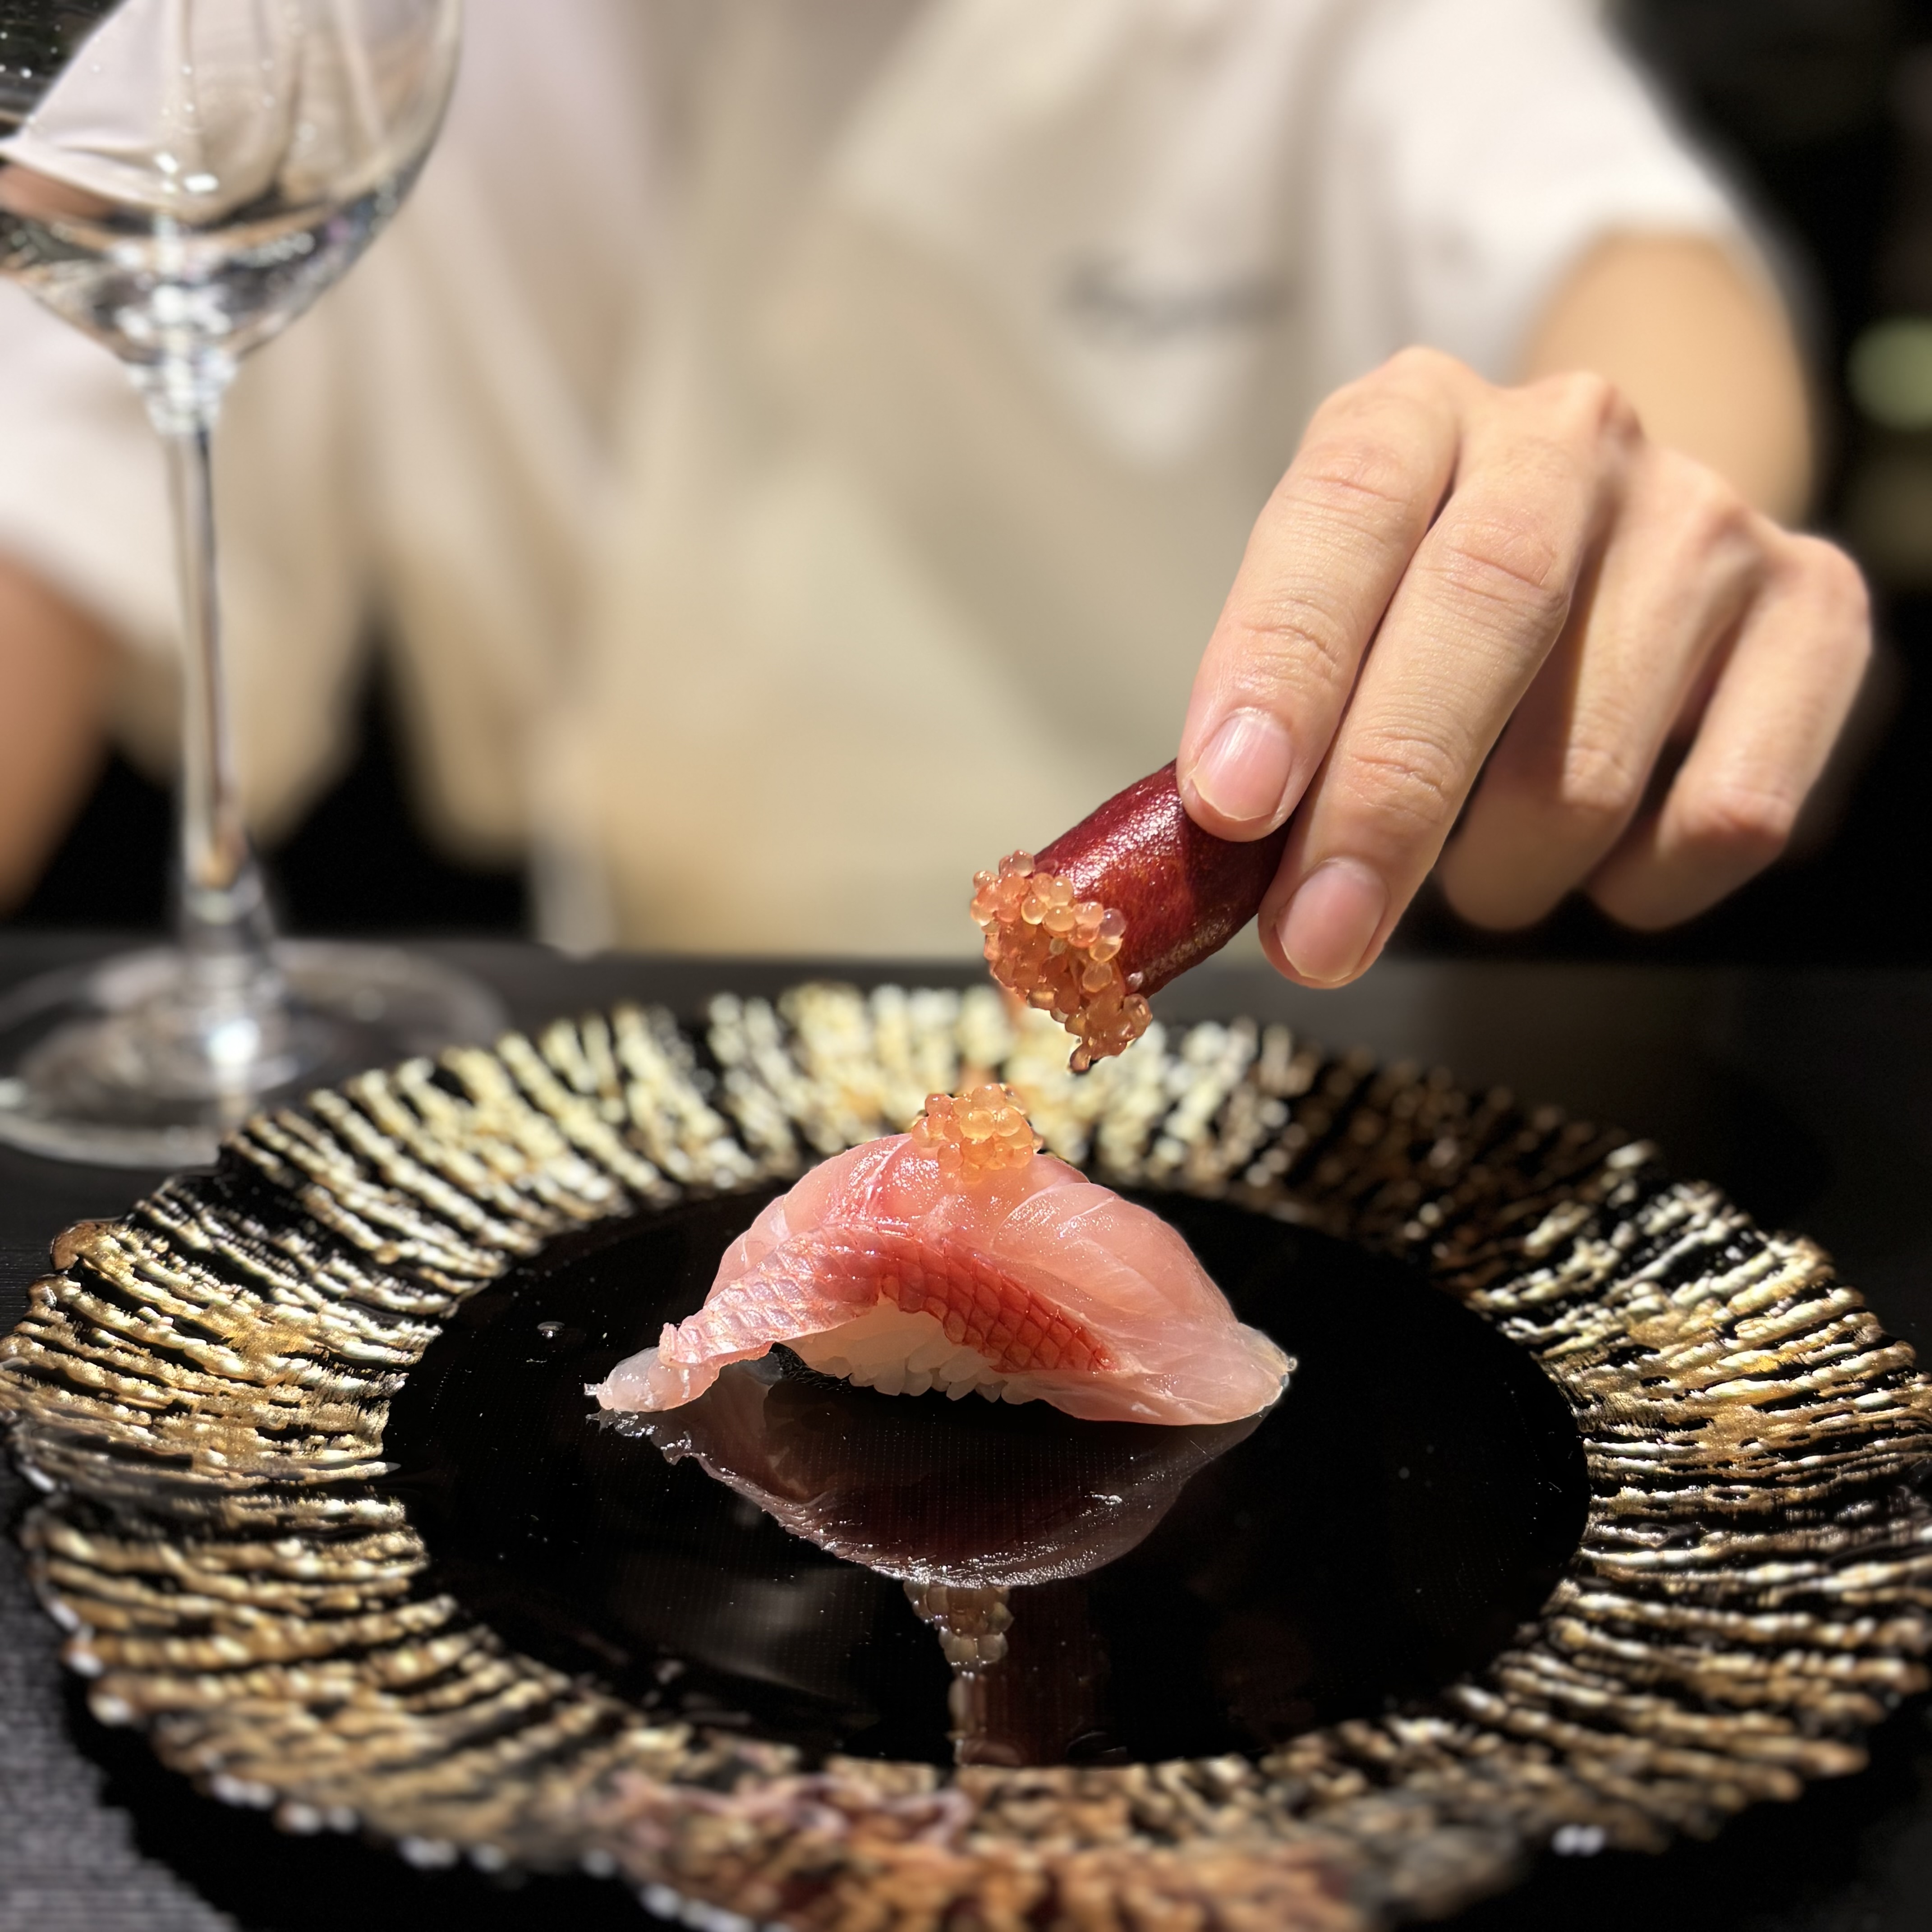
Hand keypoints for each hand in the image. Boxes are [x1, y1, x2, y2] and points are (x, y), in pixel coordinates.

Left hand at [1175, 347, 1870, 986]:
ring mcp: (1706, 520)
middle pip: (1484, 610)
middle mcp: (1568, 438)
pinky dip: (1635, 887)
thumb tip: (1216, 878)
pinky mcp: (1817, 611)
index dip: (1284, 663)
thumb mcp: (1327, 619)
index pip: (1343, 510)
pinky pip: (1728, 812)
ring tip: (1466, 881)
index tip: (1233, 802)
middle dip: (1385, 803)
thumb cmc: (1421, 607)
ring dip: (1501, 874)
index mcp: (1414, 416)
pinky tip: (1592, 868)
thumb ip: (1272, 728)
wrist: (1609, 539)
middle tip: (1315, 937)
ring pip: (1595, 755)